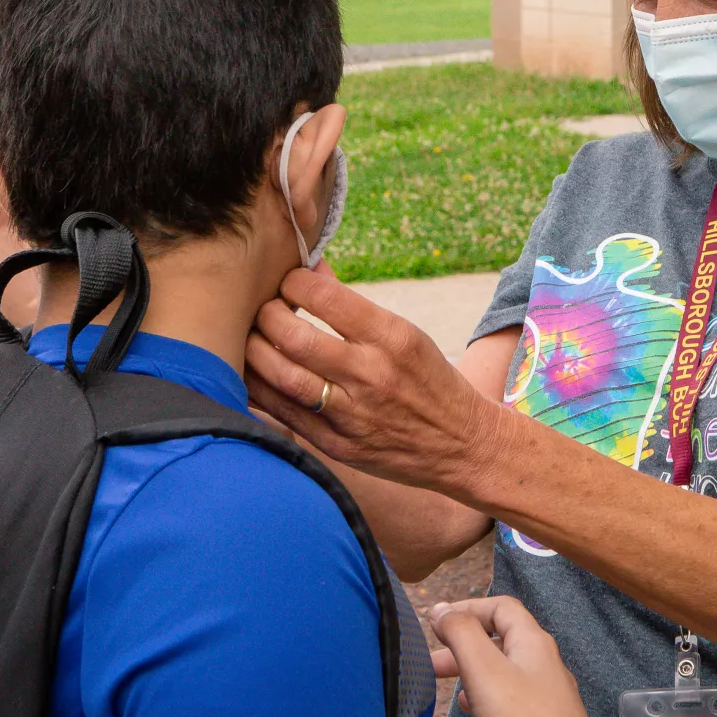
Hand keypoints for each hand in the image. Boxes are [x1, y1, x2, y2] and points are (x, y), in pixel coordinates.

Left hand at [244, 268, 511, 492]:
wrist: (462, 445)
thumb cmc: (428, 380)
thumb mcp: (406, 334)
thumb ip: (354, 306)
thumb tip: (312, 270)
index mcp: (392, 338)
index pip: (324, 296)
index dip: (294, 282)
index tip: (289, 283)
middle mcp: (371, 375)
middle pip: (294, 337)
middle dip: (266, 316)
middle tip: (264, 311)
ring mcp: (352, 415)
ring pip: (281, 377)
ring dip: (255, 352)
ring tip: (253, 340)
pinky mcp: (338, 446)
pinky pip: (283, 415)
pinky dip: (260, 391)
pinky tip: (254, 376)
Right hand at [431, 597, 599, 716]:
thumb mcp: (483, 668)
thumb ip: (461, 634)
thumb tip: (442, 609)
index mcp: (533, 642)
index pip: (501, 608)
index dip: (468, 608)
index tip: (439, 621)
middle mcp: (544, 663)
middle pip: (499, 640)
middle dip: (461, 644)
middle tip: (431, 658)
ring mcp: (547, 693)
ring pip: (502, 670)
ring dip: (470, 669)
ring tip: (444, 681)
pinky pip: (510, 697)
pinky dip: (485, 694)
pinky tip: (473, 707)